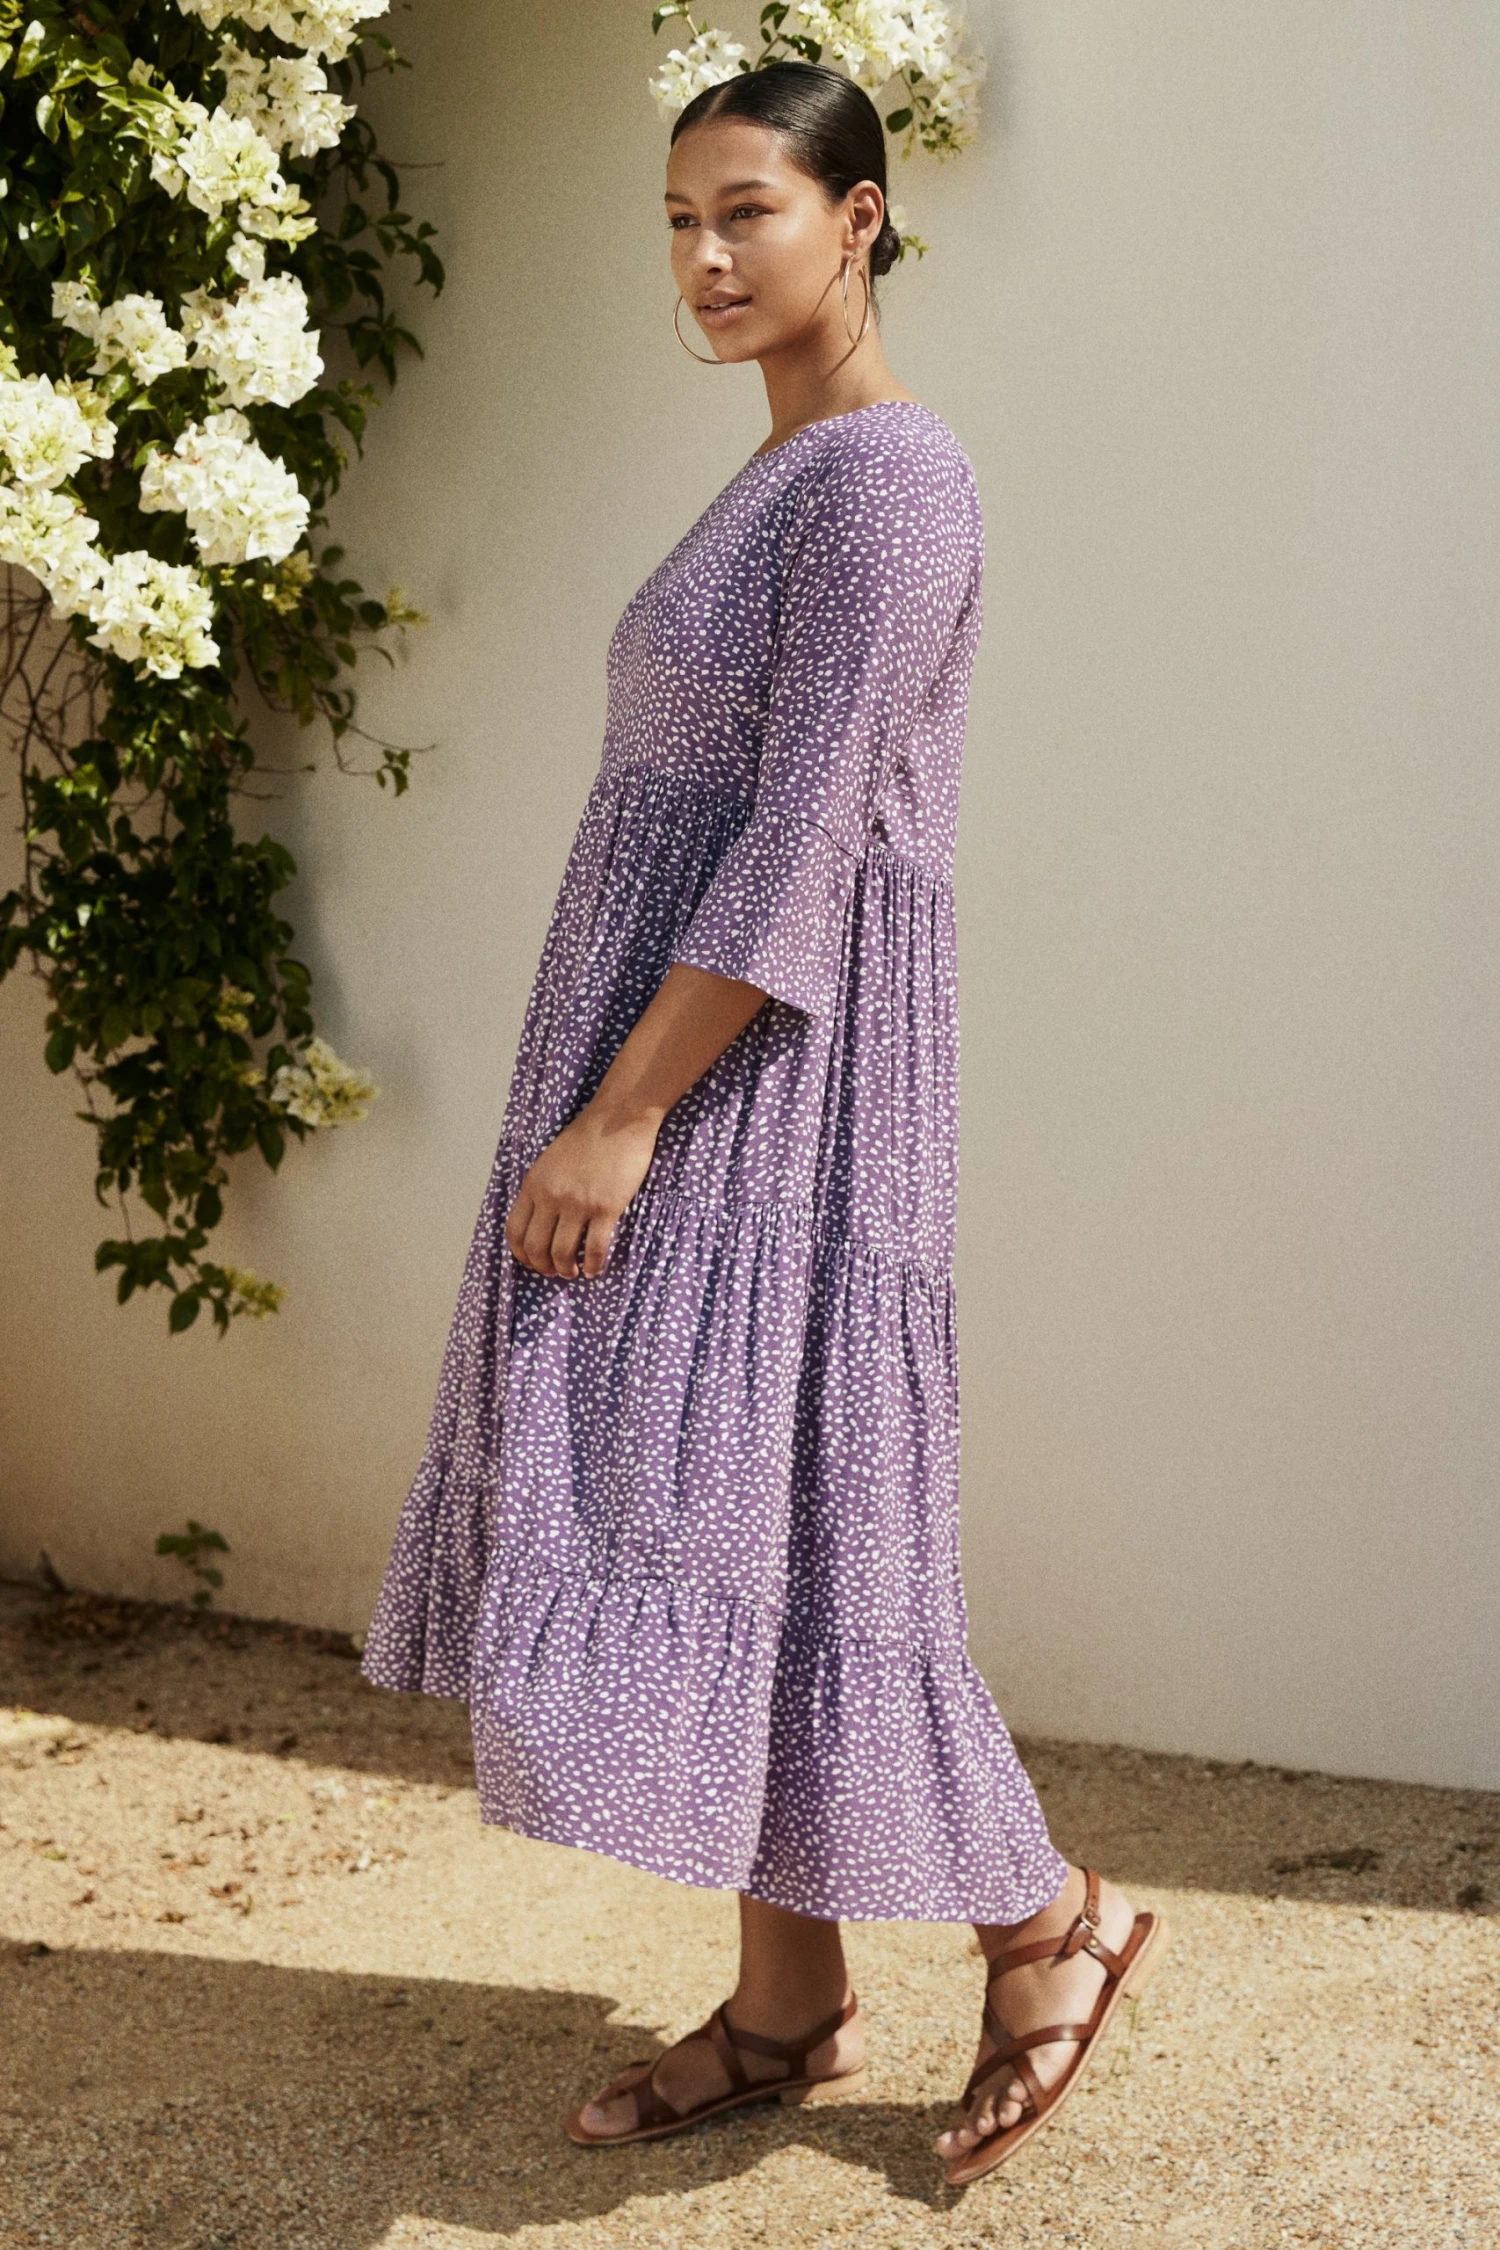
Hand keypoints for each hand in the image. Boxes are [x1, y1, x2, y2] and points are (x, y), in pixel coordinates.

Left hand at [503, 1098, 662, 1278]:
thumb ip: (542, 1188)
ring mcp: (577, 1204)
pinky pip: (594, 1248)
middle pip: (536, 1247)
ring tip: (573, 1272)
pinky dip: (592, 1265)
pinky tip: (594, 1269)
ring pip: (562, 1253)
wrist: (618, 1119)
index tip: (532, 1261)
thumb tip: (541, 1218)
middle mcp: (551, 1196)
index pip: (515, 1230)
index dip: (521, 1254)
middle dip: (543, 1266)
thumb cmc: (587, 1137)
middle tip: (553, 1271)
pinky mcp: (605, 1208)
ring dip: (565, 1269)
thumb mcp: (550, 1161)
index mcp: (534, 1184)